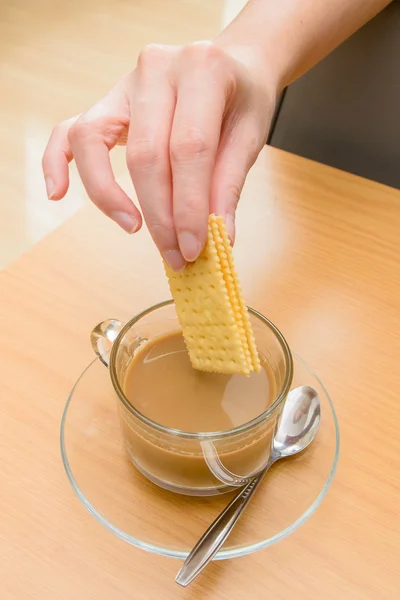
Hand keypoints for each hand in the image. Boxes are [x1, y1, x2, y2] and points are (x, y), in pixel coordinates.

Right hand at [42, 41, 276, 269]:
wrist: (231, 65)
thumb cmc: (241, 100)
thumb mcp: (250, 136)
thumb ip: (229, 185)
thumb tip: (218, 238)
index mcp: (201, 67)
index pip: (189, 148)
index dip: (189, 206)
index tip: (193, 248)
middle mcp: (156, 67)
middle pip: (145, 153)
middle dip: (159, 214)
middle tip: (174, 254)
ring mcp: (123, 82)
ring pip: (95, 141)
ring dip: (109, 195)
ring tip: (132, 228)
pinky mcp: (104, 102)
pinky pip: (69, 131)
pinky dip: (57, 162)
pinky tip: (57, 194)